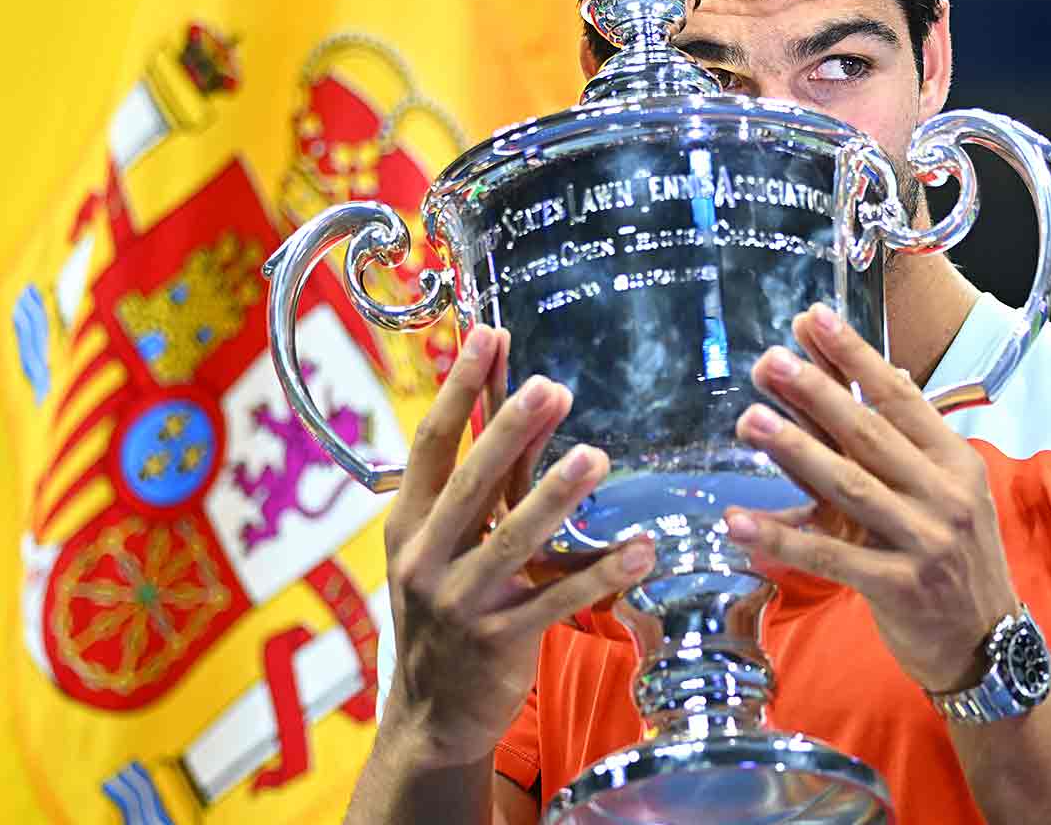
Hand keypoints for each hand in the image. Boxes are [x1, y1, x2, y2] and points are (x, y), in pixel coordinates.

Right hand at [378, 324, 654, 765]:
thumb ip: (478, 488)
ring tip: (598, 457)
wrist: (430, 715)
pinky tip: (643, 549)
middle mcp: (425, 559)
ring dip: (558, 497)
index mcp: (407, 525)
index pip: (431, 444)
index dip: (458, 389)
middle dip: (509, 432)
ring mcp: (461, 603)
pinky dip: (603, 574)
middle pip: (470, 483)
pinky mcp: (500, 641)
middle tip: (551, 386)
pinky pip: (558, 601)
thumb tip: (526, 405)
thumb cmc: (445, 611)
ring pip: (514, 540)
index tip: (487, 335)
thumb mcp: (439, 548)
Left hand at [726, 303, 1019, 692]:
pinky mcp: (897, 586)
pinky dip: (780, 538)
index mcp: (955, 463)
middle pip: (870, 434)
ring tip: (748, 419)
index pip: (901, 398)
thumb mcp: (946, 495)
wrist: (986, 646)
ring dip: (794, 451)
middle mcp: (944, 496)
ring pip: (849, 486)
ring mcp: (923, 541)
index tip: (814, 319)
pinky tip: (737, 523)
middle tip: (770, 361)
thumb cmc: (955, 560)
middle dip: (817, 392)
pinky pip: (829, 555)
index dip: (856, 356)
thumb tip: (873, 377)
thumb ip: (902, 446)